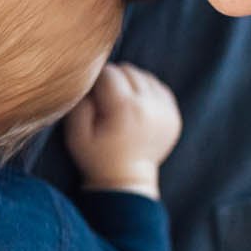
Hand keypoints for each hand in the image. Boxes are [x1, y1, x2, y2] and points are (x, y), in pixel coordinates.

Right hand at [64, 62, 180, 193]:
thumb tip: (91, 83)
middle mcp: (150, 106)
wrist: (126, 180)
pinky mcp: (174, 116)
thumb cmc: (96, 157)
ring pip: (145, 76)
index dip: (96, 80)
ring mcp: (166, 111)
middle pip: (129, 71)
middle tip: (105, 101)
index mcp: (125, 109)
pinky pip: (159, 88)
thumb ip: (80, 104)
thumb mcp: (76, 134)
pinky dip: (146, 92)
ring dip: (130, 84)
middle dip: (114, 79)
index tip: (92, 96)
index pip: (109, 72)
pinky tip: (135, 107)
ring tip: (121, 104)